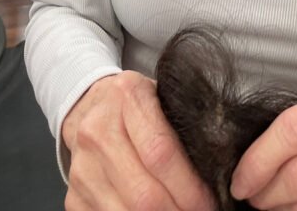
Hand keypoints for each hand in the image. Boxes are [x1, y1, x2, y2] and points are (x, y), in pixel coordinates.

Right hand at [61, 70, 216, 210]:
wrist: (89, 105)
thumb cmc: (137, 104)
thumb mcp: (161, 96)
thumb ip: (184, 125)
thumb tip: (221, 169)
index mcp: (126, 97)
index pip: (161, 153)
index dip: (190, 187)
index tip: (210, 202)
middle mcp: (98, 130)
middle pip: (145, 194)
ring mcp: (82, 167)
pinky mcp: (74, 196)